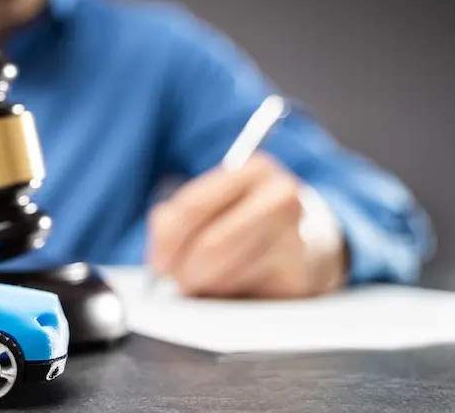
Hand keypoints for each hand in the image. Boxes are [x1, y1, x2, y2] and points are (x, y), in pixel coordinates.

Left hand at [146, 152, 346, 297]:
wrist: (310, 245)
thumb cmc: (248, 221)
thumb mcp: (214, 203)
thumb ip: (176, 220)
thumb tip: (162, 260)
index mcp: (254, 169)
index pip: (193, 207)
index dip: (167, 242)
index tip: (159, 264)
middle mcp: (281, 197)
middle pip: (212, 246)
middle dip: (186, 271)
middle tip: (179, 281)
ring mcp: (296, 238)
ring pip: (226, 277)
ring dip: (206, 288)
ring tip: (209, 282)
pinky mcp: (300, 278)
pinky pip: (244, 298)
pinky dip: (228, 300)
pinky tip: (234, 289)